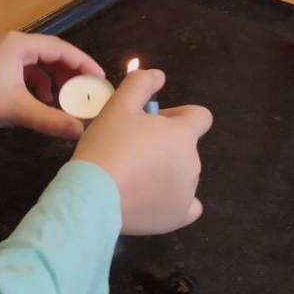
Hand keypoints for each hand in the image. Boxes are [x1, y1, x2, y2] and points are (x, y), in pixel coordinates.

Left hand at [0, 30, 106, 131]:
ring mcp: (3, 57)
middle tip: (88, 90)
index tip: (100, 79)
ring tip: (67, 99)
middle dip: (71, 72)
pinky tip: (41, 102)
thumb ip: (51, 119)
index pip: (61, 48)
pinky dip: (38, 86)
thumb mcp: (17, 110)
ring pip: (39, 64)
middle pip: (52, 54)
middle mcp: (13, 45)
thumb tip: (80, 131)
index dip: (83, 63)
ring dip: (55, 80)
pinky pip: (26, 73)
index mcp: (19, 45)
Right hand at [72, 69, 213, 235]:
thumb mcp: (118, 106)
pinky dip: (175, 201)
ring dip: (166, 171)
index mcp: (183, 134)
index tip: (153, 124)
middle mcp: (193, 162)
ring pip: (183, 174)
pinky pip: (189, 206)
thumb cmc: (107, 147)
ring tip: (132, 176)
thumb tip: (159, 76)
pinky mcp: (180, 216)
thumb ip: (141, 84)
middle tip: (132, 150)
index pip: (200, 117)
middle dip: (166, 145)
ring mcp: (189, 192)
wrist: (93, 196)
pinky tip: (155, 199)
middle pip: (186, 147)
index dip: (178, 116)